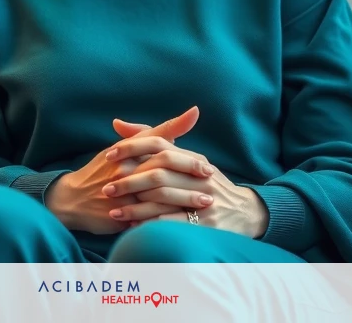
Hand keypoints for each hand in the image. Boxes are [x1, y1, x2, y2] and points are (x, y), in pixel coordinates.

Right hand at [44, 107, 200, 234]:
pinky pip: (148, 218)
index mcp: (131, 151)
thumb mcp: (129, 145)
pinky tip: (185, 223)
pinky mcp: (119, 213)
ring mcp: (122, 192)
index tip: (209, 167)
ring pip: (159, 197)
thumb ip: (161, 132)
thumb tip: (194, 113)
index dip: (188, 160)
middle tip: (213, 188)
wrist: (74, 197)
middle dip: (190, 182)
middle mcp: (126, 169)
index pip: (163, 150)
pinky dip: (167, 220)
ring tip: (205, 207)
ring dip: (184, 202)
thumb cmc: (106, 168)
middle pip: (164, 174)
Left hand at [104, 119, 269, 238]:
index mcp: (192, 158)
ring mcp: (204, 198)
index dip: (132, 148)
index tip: (109, 155)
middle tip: (107, 188)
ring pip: (163, 199)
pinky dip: (151, 223)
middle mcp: (198, 174)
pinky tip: (134, 226)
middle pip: (158, 173)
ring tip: (114, 211)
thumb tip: (117, 124)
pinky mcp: (206, 222)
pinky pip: (173, 222)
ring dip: (135, 206)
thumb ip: (154, 142)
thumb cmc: (206, 184)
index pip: (159, 145)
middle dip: (129, 181)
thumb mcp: (187, 160)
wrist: (244, 212)